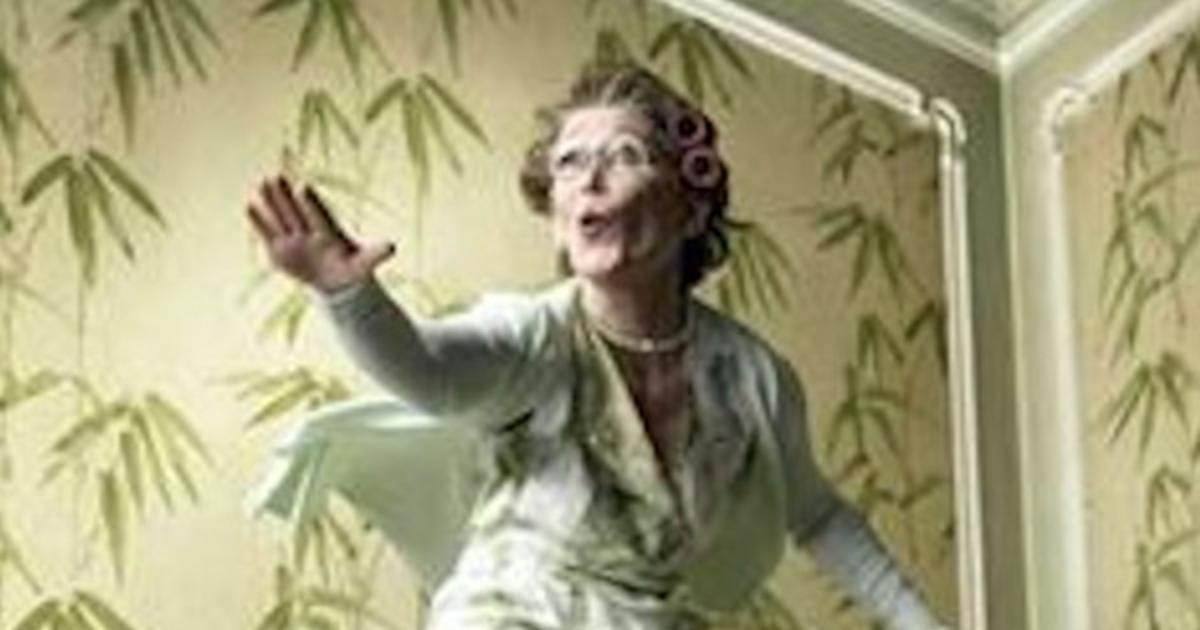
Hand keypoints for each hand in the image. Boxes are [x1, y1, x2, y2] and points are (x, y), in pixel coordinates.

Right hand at [247, 176, 393, 292]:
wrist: (334, 281)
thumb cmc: (351, 268)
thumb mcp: (364, 263)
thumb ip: (375, 254)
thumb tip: (392, 247)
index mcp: (329, 231)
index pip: (319, 215)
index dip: (312, 203)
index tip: (303, 187)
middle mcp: (309, 231)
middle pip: (296, 211)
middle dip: (286, 196)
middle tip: (276, 176)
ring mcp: (294, 239)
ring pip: (281, 218)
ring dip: (271, 202)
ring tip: (262, 181)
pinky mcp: (280, 250)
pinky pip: (268, 234)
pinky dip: (259, 222)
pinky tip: (249, 205)